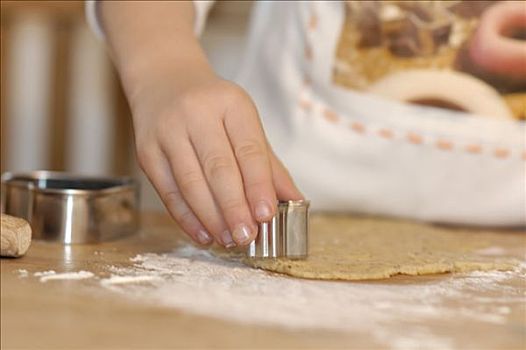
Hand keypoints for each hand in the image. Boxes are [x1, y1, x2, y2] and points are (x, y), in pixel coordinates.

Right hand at [131, 74, 303, 247]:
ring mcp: (167, 132)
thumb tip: (295, 201)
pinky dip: (187, 218)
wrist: (164, 81)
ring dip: (212, 218)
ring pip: (191, 183)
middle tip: (248, 236)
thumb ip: (268, 164)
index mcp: (231, 104)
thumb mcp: (244, 123)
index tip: (267, 215)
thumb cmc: (213, 108)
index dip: (258, 185)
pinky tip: (204, 234)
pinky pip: (168, 192)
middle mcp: (196, 114)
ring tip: (229, 240)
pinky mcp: (147, 152)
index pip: (249, 150)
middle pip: (218, 168)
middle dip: (234, 207)